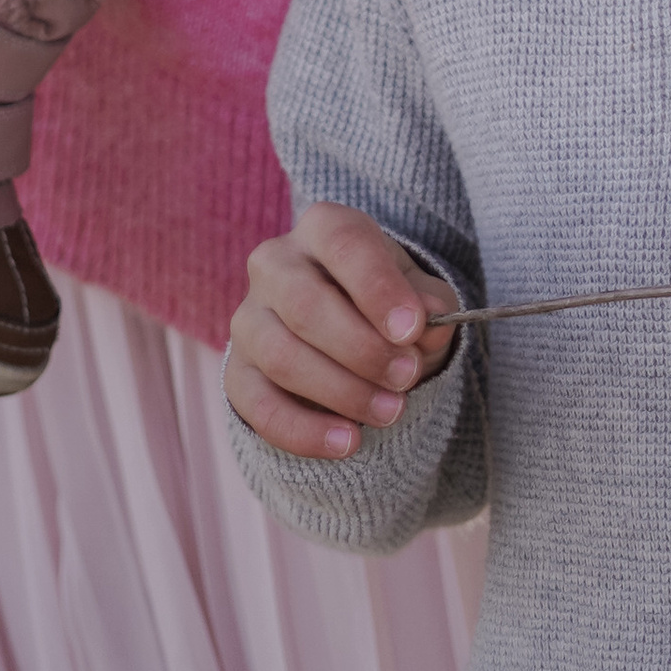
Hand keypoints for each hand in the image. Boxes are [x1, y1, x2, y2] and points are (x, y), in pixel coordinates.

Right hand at [223, 204, 460, 461]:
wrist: (345, 335)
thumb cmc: (384, 304)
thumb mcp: (417, 295)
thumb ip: (427, 303)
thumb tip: (433, 319)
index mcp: (324, 227)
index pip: (344, 245)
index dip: (378, 288)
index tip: (413, 330)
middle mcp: (275, 263)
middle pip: (306, 304)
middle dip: (362, 348)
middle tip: (407, 376)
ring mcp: (248, 319)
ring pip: (282, 356)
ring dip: (341, 391)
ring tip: (391, 411)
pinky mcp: (237, 372)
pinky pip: (258, 407)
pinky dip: (304, 431)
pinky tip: (347, 442)